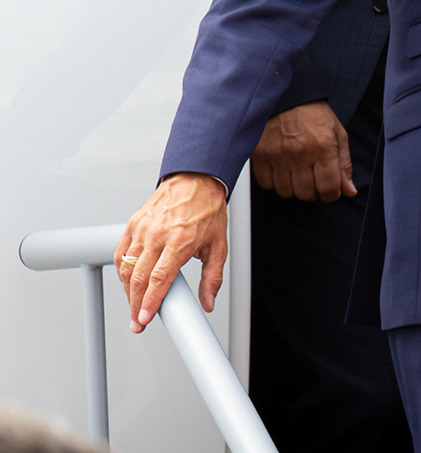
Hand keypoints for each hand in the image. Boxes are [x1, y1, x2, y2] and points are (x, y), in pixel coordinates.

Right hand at [114, 173, 229, 331]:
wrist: (196, 180)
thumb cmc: (207, 210)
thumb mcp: (218, 245)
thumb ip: (213, 277)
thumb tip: (208, 301)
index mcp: (180, 241)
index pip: (159, 279)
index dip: (150, 302)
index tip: (145, 317)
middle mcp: (158, 235)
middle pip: (138, 278)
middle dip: (135, 305)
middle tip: (137, 321)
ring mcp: (143, 229)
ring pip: (126, 268)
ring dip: (127, 291)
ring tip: (134, 305)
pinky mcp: (133, 224)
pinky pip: (120, 252)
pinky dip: (121, 270)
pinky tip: (127, 282)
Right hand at [251, 101, 355, 201]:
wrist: (288, 97)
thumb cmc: (314, 115)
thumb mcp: (338, 135)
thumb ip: (344, 165)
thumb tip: (349, 190)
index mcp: (323, 148)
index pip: (329, 188)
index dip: (331, 194)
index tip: (329, 190)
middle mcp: (300, 154)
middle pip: (306, 194)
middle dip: (312, 191)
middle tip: (313, 178)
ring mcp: (278, 156)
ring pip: (286, 192)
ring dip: (293, 187)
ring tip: (297, 171)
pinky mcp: (260, 155)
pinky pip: (267, 184)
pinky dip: (275, 181)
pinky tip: (281, 168)